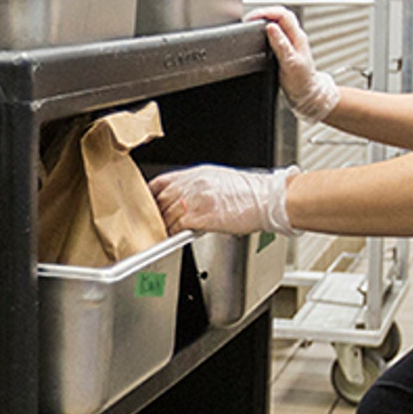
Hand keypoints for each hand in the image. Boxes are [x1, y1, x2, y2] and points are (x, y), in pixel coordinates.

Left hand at [148, 165, 299, 235]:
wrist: (267, 199)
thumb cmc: (251, 193)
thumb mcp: (220, 180)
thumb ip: (198, 187)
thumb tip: (186, 200)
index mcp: (196, 174)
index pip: (161, 182)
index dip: (150, 195)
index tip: (145, 204)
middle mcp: (192, 184)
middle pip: (160, 201)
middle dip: (154, 215)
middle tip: (150, 226)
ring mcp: (195, 199)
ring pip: (166, 215)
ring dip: (161, 227)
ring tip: (160, 235)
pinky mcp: (201, 216)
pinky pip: (176, 227)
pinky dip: (172, 235)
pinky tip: (172, 238)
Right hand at [243, 6, 340, 120]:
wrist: (307, 94)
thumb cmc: (302, 82)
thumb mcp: (290, 63)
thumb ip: (281, 44)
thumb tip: (271, 27)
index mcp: (298, 37)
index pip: (282, 14)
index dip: (265, 12)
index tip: (251, 18)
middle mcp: (296, 37)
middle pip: (280, 14)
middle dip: (263, 12)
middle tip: (249, 19)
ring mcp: (292, 42)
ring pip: (279, 22)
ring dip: (265, 19)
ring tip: (252, 23)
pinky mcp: (287, 48)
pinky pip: (277, 32)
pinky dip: (266, 29)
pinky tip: (260, 34)